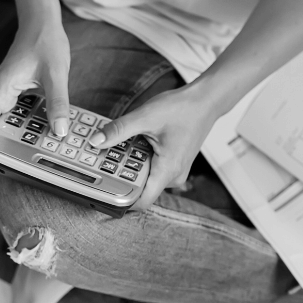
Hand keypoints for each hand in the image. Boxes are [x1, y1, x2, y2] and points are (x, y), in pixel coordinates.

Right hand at [0, 16, 70, 163]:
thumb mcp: (55, 74)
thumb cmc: (44, 42)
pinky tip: (36, 133)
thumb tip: (59, 130)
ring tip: (25, 155)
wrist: (42, 22)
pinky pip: (14, 113)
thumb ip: (58, 103)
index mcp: (0, 90)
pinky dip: (22, 125)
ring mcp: (5, 92)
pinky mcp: (14, 91)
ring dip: (11, 137)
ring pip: (2, 121)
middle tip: (11, 166)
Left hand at [88, 82, 225, 210]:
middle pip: (139, 188)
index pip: (141, 202)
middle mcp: (173, 176)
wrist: (206, 100)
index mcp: (168, 170)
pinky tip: (132, 144)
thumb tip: (97, 142)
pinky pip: (151, 169)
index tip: (101, 189)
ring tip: (117, 149)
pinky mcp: (172, 164)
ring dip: (128, 166)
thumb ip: (119, 131)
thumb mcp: (145, 117)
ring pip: (144, 178)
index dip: (119, 200)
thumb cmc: (184, 109)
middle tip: (102, 161)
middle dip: (119, 175)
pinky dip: (139, 159)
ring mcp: (174, 171)